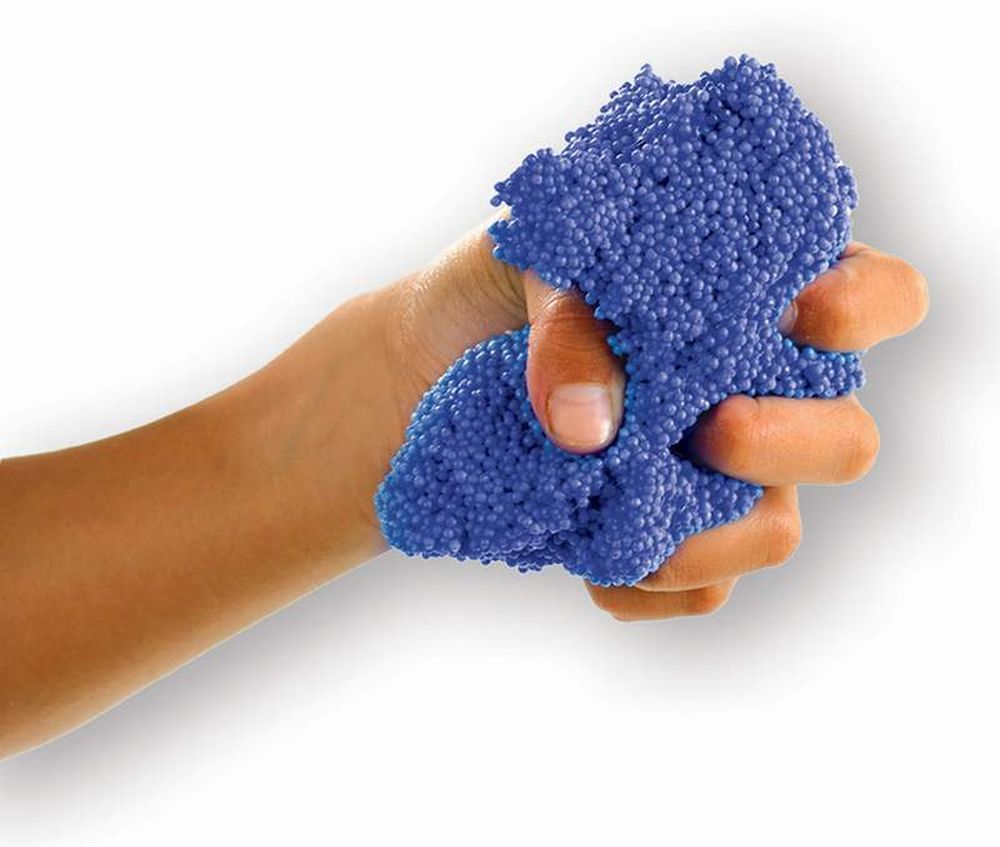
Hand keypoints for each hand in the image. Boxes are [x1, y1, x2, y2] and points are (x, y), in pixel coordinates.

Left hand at [381, 234, 927, 619]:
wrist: (433, 362)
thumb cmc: (503, 290)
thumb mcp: (529, 263)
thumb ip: (572, 318)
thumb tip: (593, 429)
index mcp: (758, 299)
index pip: (878, 299)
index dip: (865, 309)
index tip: (797, 313)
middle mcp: (760, 392)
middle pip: (847, 439)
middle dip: (789, 441)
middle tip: (709, 427)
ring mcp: (721, 474)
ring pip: (777, 530)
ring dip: (713, 538)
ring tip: (632, 520)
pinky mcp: (670, 532)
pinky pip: (700, 589)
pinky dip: (647, 582)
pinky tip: (591, 561)